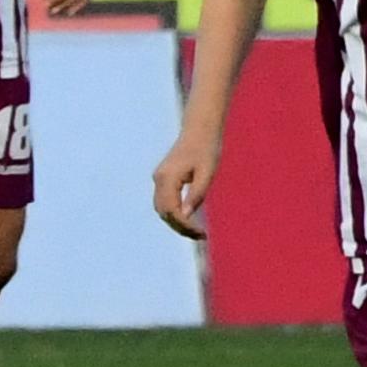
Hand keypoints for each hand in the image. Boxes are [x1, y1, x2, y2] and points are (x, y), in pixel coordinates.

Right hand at [151, 125, 217, 239]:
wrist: (200, 129)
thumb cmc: (206, 149)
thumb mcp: (207, 174)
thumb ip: (196, 194)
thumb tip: (186, 216)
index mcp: (168, 177)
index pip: (172, 210)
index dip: (185, 225)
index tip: (202, 234)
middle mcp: (159, 179)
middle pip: (164, 213)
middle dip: (181, 227)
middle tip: (201, 236)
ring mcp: (159, 179)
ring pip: (162, 209)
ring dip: (177, 222)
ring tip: (197, 232)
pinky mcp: (163, 179)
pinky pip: (165, 202)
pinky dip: (175, 214)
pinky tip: (190, 219)